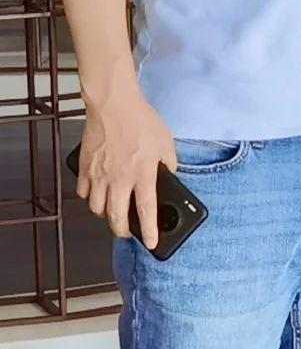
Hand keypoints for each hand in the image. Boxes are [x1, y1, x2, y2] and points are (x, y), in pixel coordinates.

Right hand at [78, 93, 176, 250]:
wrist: (114, 105)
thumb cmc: (141, 121)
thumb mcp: (166, 143)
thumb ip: (169, 163)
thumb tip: (169, 176)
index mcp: (142, 174)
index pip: (146, 210)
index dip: (149, 230)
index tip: (151, 243)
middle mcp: (119, 179)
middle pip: (116, 217)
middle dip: (122, 230)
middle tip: (128, 231)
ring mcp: (98, 175)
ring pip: (96, 208)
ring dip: (105, 214)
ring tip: (113, 212)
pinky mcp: (84, 168)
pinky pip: (82, 192)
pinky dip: (89, 197)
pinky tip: (97, 193)